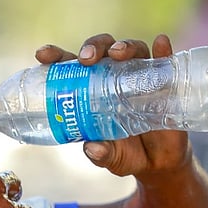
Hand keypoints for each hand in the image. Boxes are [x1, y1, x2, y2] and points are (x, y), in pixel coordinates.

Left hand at [34, 34, 192, 180]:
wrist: (158, 163)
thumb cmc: (126, 154)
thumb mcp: (111, 158)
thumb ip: (101, 155)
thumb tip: (92, 149)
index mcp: (90, 90)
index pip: (71, 66)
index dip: (56, 56)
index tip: (43, 55)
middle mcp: (114, 77)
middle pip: (102, 51)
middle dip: (93, 48)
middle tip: (86, 59)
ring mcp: (140, 77)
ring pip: (132, 51)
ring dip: (124, 47)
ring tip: (117, 55)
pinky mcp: (165, 83)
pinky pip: (165, 62)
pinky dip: (163, 51)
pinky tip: (161, 43)